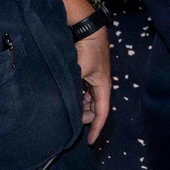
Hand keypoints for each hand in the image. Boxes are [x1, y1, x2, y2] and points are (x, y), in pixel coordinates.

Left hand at [75, 28, 111, 144]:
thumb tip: (66, 104)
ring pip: (87, 101)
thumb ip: (74, 87)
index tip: (89, 141)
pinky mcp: (86, 73)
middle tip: (70, 119)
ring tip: (66, 107)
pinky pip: (83, 91)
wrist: (87, 29)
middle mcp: (100, 85)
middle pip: (94, 109)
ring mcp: (93, 79)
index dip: (96, 129)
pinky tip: (66, 95)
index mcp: (103, 86)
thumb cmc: (87, 49)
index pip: (102, 113)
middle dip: (85, 116)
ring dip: (79, 106)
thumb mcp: (79, 70)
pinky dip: (76, 97)